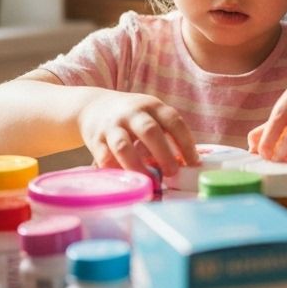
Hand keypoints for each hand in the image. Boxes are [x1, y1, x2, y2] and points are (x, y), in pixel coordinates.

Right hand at [77, 91, 197, 176]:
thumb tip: (187, 164)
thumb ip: (166, 133)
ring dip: (138, 166)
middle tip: (173, 173)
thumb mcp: (150, 114)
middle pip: (150, 131)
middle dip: (164, 153)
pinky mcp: (95, 140)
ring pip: (124, 146)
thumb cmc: (131, 116)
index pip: (173, 121)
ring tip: (151, 182)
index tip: (193, 162)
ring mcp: (112, 126)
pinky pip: (105, 158)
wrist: (93, 105)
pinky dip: (117, 172)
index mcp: (152, 105)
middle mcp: (132, 113)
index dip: (185, 142)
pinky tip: (128, 182)